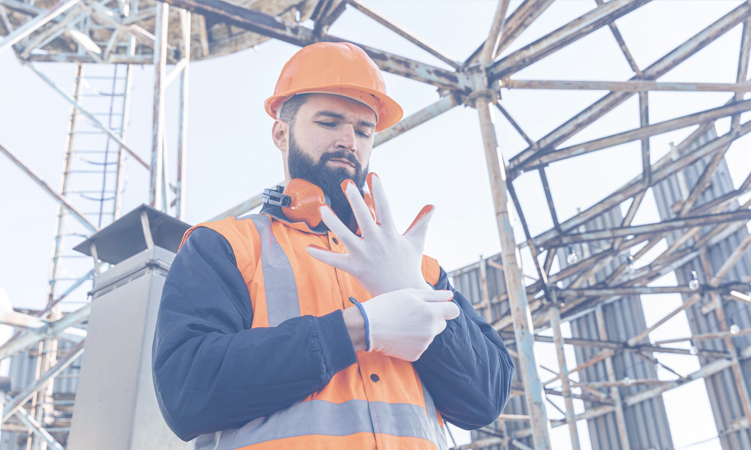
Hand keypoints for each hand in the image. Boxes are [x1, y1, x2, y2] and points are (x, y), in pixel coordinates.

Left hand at [306, 173, 434, 295]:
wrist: (404, 293)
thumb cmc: (409, 265)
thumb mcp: (416, 242)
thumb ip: (421, 222)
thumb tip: (432, 205)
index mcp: (391, 233)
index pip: (384, 207)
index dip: (378, 191)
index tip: (373, 175)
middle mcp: (377, 242)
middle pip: (364, 217)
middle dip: (355, 200)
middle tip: (347, 184)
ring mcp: (364, 255)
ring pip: (345, 236)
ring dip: (333, 222)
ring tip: (323, 208)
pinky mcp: (355, 268)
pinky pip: (336, 261)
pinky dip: (322, 255)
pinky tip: (309, 248)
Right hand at [361, 288, 459, 361]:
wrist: (367, 327)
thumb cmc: (388, 305)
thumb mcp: (410, 293)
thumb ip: (434, 296)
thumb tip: (450, 296)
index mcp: (432, 314)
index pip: (453, 311)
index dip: (446, 307)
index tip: (436, 306)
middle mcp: (431, 331)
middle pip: (441, 324)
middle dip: (432, 318)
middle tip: (412, 313)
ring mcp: (424, 345)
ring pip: (429, 335)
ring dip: (421, 330)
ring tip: (402, 324)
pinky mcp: (415, 355)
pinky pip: (420, 346)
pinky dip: (413, 341)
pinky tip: (399, 335)